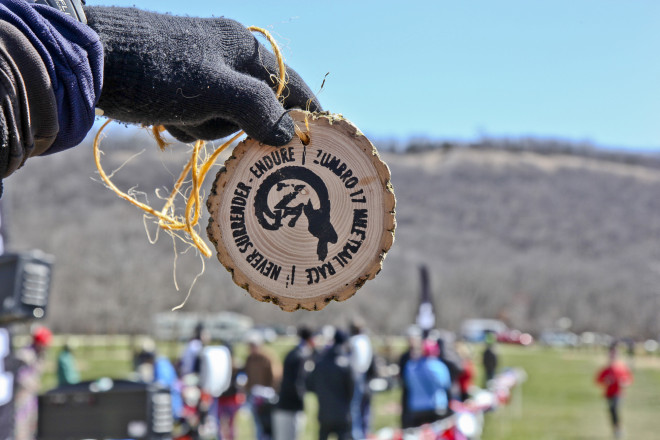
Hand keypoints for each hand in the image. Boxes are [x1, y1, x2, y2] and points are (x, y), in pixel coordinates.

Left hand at [85, 7, 320, 145]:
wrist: (89, 60)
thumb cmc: (157, 71)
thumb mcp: (213, 91)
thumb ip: (257, 109)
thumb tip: (289, 133)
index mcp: (243, 47)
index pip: (290, 82)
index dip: (306, 111)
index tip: (319, 137)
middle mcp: (226, 56)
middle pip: (255, 107)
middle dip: (233, 124)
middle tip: (209, 121)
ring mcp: (201, 72)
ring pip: (224, 118)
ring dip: (204, 126)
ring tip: (179, 116)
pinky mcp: (177, 87)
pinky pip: (198, 117)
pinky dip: (185, 125)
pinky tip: (165, 117)